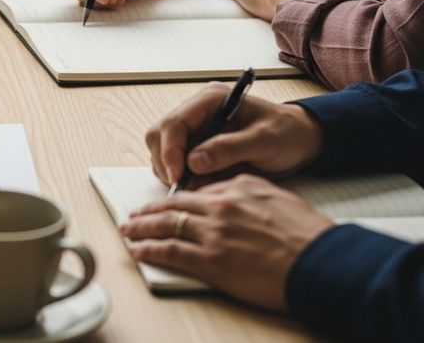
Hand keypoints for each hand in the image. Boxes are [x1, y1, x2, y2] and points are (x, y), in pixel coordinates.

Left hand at [119, 174, 332, 309]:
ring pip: (166, 224)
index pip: (198, 189)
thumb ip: (252, 195)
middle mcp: (222, 206)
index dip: (176, 197)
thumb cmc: (310, 238)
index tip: (166, 203)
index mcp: (239, 189)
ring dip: (141, 227)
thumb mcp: (280, 200)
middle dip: (150, 210)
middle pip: (174, 204)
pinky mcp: (211, 259)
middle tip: (135, 214)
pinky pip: (170, 251)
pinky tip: (137, 250)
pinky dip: (148, 249)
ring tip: (127, 229)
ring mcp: (214, 233)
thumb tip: (232, 196)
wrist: (323, 262)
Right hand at [146, 84, 323, 186]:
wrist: (302, 141)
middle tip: (181, 187)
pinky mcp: (196, 145)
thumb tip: (194, 162)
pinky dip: (179, 177)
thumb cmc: (288, 134)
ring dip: (170, 171)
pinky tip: (198, 185)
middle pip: (159, 136)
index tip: (178, 177)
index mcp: (210, 100)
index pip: (173, 123)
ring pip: (162, 150)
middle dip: (166, 162)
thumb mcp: (265, 140)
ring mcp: (195, 129)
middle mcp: (196, 111)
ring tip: (193, 187)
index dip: (170, 151)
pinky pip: (174, 162)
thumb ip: (230, 149)